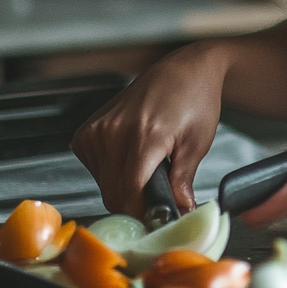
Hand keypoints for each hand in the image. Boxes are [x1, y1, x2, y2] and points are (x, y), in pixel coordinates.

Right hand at [71, 41, 231, 217]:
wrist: (184, 69)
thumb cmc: (195, 98)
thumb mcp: (197, 143)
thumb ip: (183, 181)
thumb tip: (179, 211)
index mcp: (145, 135)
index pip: (129, 192)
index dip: (142, 212)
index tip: (155, 218)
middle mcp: (116, 130)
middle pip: (112, 192)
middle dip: (134, 204)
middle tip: (155, 198)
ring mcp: (99, 128)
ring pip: (102, 183)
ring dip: (121, 188)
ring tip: (145, 170)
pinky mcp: (89, 129)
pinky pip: (93, 167)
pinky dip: (109, 172)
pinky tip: (128, 159)